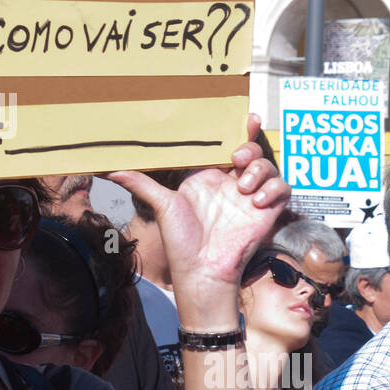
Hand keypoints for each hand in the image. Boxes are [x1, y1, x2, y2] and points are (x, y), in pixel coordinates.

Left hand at [109, 115, 289, 307]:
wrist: (202, 271)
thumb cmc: (180, 241)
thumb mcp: (161, 205)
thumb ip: (140, 183)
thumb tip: (107, 170)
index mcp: (207, 177)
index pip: (226, 146)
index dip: (238, 129)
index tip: (245, 117)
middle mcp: (230, 183)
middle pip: (251, 150)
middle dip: (249, 147)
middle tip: (237, 159)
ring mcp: (250, 197)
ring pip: (268, 166)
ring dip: (260, 169)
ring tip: (244, 187)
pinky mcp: (267, 211)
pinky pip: (282, 188)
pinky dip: (273, 189)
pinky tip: (256, 201)